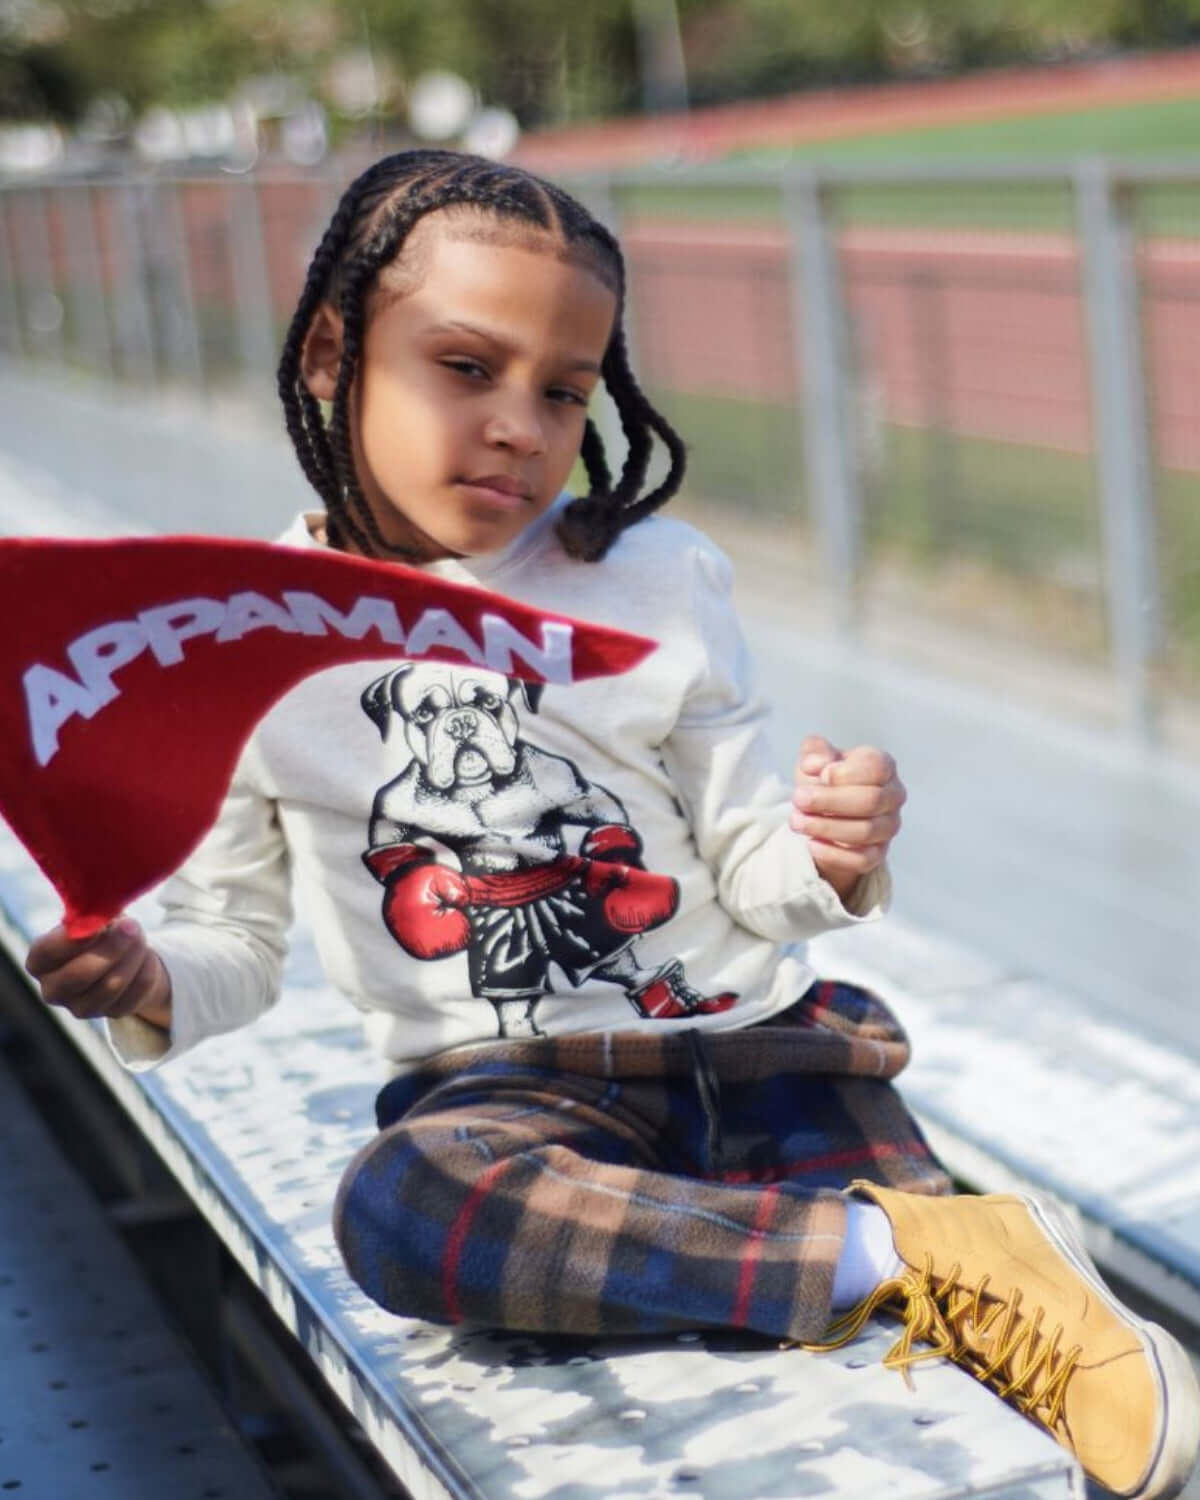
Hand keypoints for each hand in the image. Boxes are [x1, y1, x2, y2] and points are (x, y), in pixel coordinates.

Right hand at [24, 916, 171, 1027]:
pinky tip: (145, 955)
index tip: (99, 924)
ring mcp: (81, 1007)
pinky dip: (146, 967)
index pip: (47, 953)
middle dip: (111, 947)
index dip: (74, 938)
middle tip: (131, 926)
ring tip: (139, 936)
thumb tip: (100, 923)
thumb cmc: (101, 932)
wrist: (125, 956)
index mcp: (39, 963)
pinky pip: (136, 990)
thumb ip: (92, 920)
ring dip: (133, 954)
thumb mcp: (93, 919)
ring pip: (112, 984)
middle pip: (80, 974)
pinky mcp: (111, 1013)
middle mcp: (53, 990)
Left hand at [789, 735, 905, 901]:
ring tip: (797, 820)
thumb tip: (815, 763)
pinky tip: (812, 844)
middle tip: (798, 799)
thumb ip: (814, 751)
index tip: (820, 775)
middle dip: (828, 800)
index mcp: (884, 766)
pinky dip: (833, 853)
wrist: (825, 814)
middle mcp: (893, 796)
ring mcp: (888, 827)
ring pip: (865, 831)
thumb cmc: (825, 781)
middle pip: (871, 801)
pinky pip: (862, 859)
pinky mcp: (878, 854)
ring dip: (825, 826)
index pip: (876, 767)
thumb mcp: (815, 759)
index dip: (845, 772)